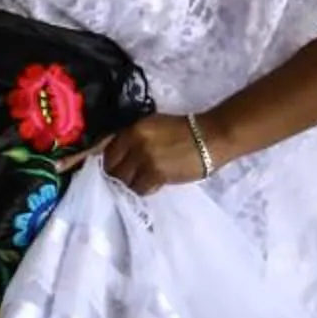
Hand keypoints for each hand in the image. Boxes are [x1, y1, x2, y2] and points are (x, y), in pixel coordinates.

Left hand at [97, 114, 217, 194]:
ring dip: (130, 184)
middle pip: (111, 167)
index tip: (113, 169)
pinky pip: (139, 189)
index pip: (106, 149)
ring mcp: (144, 158)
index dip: (108, 162)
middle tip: (127, 179)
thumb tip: (116, 155)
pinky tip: (153, 185)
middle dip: (117, 175)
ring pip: (124, 181)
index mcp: (132, 128)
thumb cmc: (184, 131)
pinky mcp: (156, 173)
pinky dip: (144, 189)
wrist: (210, 137)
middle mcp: (135, 141)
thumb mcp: (153, 127)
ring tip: (142, 182)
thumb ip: (133, 138)